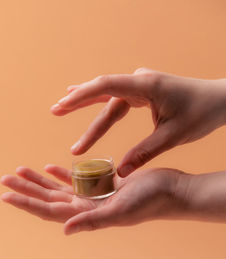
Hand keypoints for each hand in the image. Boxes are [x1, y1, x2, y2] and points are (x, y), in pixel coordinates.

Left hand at [0, 165, 188, 234]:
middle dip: (27, 189)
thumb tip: (64, 230)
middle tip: (6, 177)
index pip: (49, 210)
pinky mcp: (105, 183)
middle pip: (50, 198)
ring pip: (61, 187)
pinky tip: (53, 167)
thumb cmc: (152, 200)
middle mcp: (88, 206)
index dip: (28, 202)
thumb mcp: (122, 211)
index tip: (6, 195)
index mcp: (89, 214)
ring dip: (41, 180)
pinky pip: (79, 178)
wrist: (172, 190)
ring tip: (23, 170)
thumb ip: (93, 221)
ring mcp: (96, 194)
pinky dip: (64, 173)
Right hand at [51, 68, 225, 176]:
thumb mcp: (173, 136)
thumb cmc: (201, 113)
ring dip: (85, 102)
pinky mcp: (142, 90)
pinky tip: (84, 97)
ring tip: (62, 107)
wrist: (219, 99)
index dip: (82, 96)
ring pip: (107, 94)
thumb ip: (144, 152)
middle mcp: (140, 80)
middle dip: (78, 101)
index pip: (107, 86)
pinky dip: (98, 100)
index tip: (63, 106)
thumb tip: (120, 171)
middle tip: (55, 110)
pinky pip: (116, 95)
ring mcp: (140, 84)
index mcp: (147, 86)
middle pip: (103, 90)